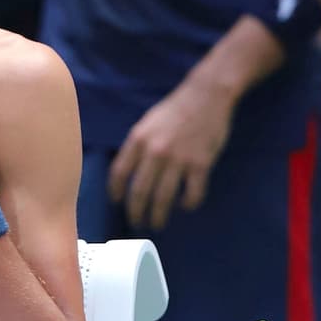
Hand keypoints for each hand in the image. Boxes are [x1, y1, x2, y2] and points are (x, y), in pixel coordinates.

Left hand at [108, 76, 235, 228]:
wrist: (206, 96)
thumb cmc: (174, 110)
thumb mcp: (146, 124)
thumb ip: (136, 147)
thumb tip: (126, 173)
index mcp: (137, 140)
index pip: (118, 173)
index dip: (115, 192)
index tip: (116, 203)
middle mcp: (155, 152)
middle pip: (139, 192)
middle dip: (136, 212)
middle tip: (137, 223)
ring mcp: (178, 159)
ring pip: (163, 198)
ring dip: (158, 216)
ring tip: (157, 224)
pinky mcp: (201, 164)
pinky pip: (192, 193)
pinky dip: (188, 204)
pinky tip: (185, 206)